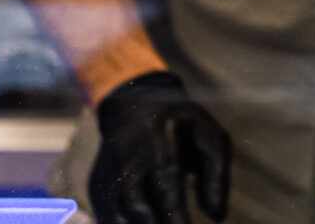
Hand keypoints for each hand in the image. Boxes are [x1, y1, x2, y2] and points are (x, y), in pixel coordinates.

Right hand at [89, 71, 230, 222]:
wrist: (133, 103)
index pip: (167, 193)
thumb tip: (218, 215)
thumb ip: (216, 175)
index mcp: (159, 151)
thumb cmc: (180, 123)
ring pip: (117, 219)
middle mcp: (128, 167)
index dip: (176, 219)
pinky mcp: (97, 188)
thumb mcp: (209, 136)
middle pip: (138, 212)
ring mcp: (108, 178)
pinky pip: (105, 217)